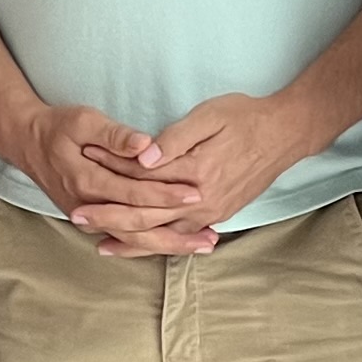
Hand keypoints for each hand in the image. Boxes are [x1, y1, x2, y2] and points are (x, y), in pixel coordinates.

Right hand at [9, 102, 204, 245]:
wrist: (28, 144)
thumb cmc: (58, 127)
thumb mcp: (83, 120)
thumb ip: (113, 134)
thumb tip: (144, 145)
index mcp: (87, 181)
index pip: (134, 193)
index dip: (166, 194)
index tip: (195, 193)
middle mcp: (88, 207)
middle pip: (138, 227)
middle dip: (176, 232)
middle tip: (211, 235)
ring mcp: (90, 218)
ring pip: (134, 239)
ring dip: (170, 244)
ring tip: (204, 246)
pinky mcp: (94, 221)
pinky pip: (127, 237)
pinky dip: (154, 243)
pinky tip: (179, 244)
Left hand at [71, 91, 318, 256]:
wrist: (286, 134)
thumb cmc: (246, 117)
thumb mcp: (210, 116)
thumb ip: (175, 138)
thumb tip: (142, 155)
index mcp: (196, 171)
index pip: (143, 176)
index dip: (111, 171)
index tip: (83, 166)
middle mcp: (202, 200)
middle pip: (146, 214)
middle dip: (109, 216)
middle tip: (76, 215)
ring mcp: (211, 212)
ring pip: (162, 233)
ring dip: (129, 238)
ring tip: (97, 242)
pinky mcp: (217, 215)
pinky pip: (179, 236)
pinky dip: (156, 243)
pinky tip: (138, 246)